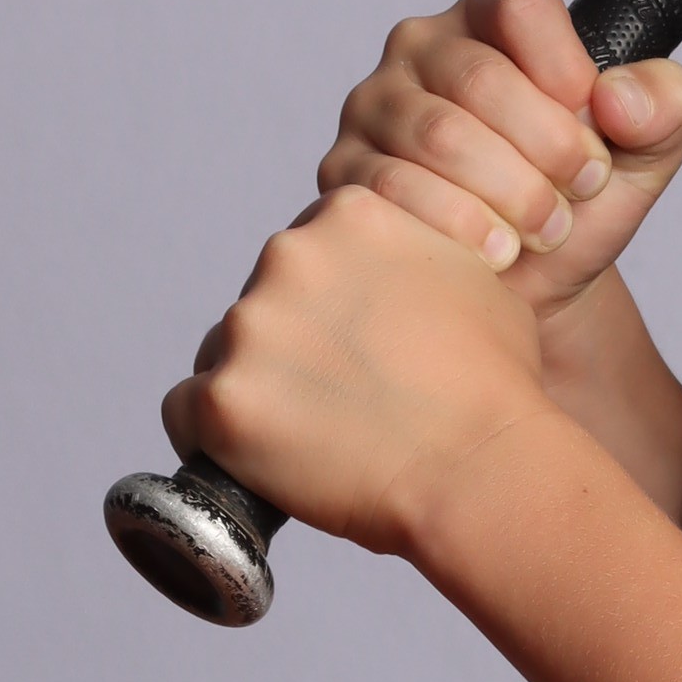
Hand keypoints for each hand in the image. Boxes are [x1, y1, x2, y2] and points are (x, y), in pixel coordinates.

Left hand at [164, 184, 550, 555]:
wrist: (481, 468)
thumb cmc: (494, 386)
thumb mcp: (474, 277)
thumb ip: (420, 256)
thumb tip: (399, 275)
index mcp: (349, 214)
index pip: (308, 252)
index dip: (329, 305)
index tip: (352, 345)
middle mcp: (288, 255)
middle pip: (263, 301)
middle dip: (290, 345)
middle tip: (339, 398)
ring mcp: (250, 327)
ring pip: (225, 355)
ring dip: (256, 388)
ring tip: (314, 437)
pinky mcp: (223, 399)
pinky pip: (187, 413)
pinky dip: (215, 438)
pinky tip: (260, 459)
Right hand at [317, 0, 681, 343]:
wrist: (533, 283)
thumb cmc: (578, 202)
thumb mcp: (645, 152)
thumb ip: (662, 105)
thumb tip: (617, 97)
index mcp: (490, 20)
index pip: (521, 9)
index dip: (569, 74)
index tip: (595, 129)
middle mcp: (421, 48)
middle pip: (480, 79)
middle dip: (547, 150)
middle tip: (578, 194)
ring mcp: (373, 108)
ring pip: (438, 137)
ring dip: (509, 196)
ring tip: (545, 228)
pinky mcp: (345, 172)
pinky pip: (394, 190)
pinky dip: (459, 228)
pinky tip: (496, 252)